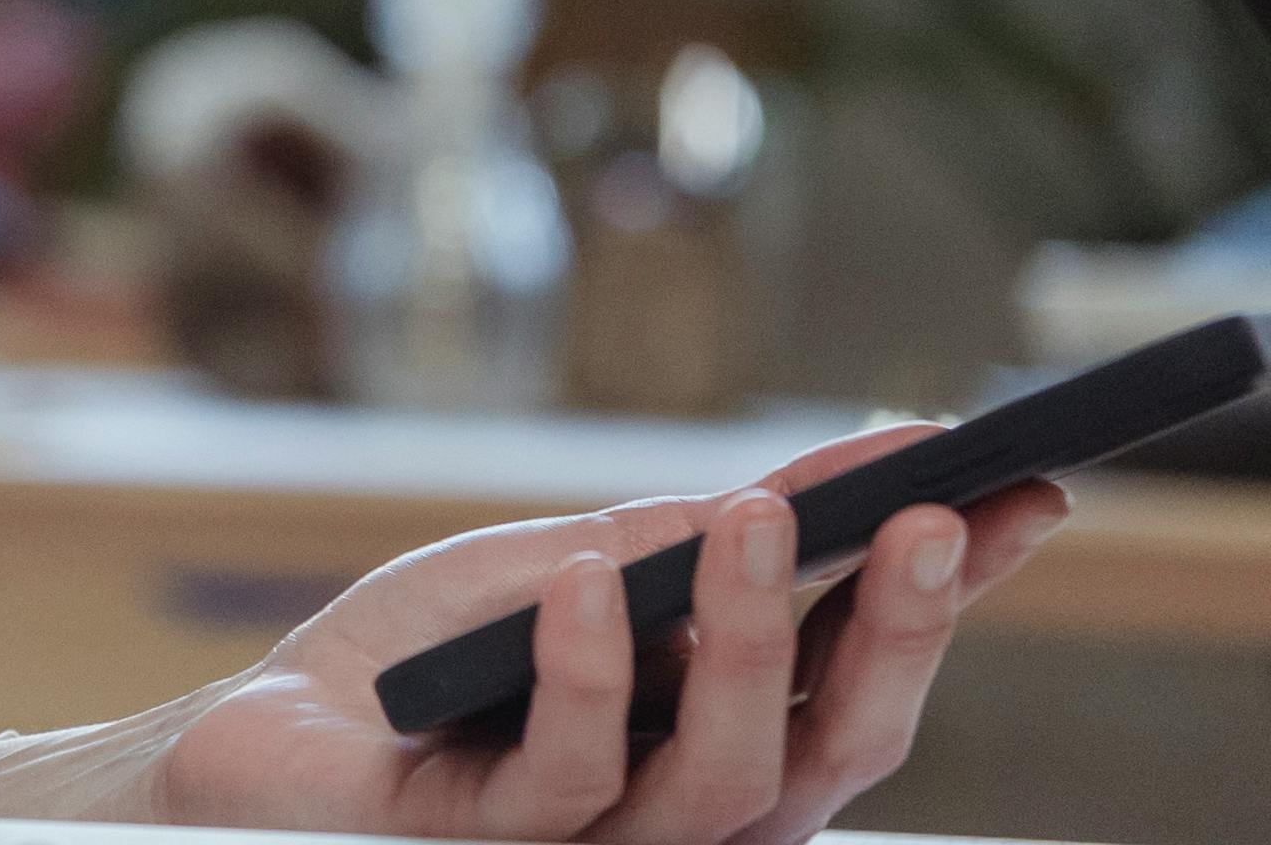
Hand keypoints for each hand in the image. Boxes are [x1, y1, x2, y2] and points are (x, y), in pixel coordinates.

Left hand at [129, 426, 1065, 840]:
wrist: (273, 734)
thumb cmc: (429, 657)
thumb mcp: (560, 568)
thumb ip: (669, 543)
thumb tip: (794, 489)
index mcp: (730, 732)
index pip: (867, 669)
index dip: (952, 595)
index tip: (1027, 493)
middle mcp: (698, 804)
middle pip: (839, 741)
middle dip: (905, 631)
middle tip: (935, 512)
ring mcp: (610, 836)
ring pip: (729, 770)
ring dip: (756, 638)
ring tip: (760, 516)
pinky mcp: (500, 840)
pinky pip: (570, 770)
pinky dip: (588, 672)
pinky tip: (588, 584)